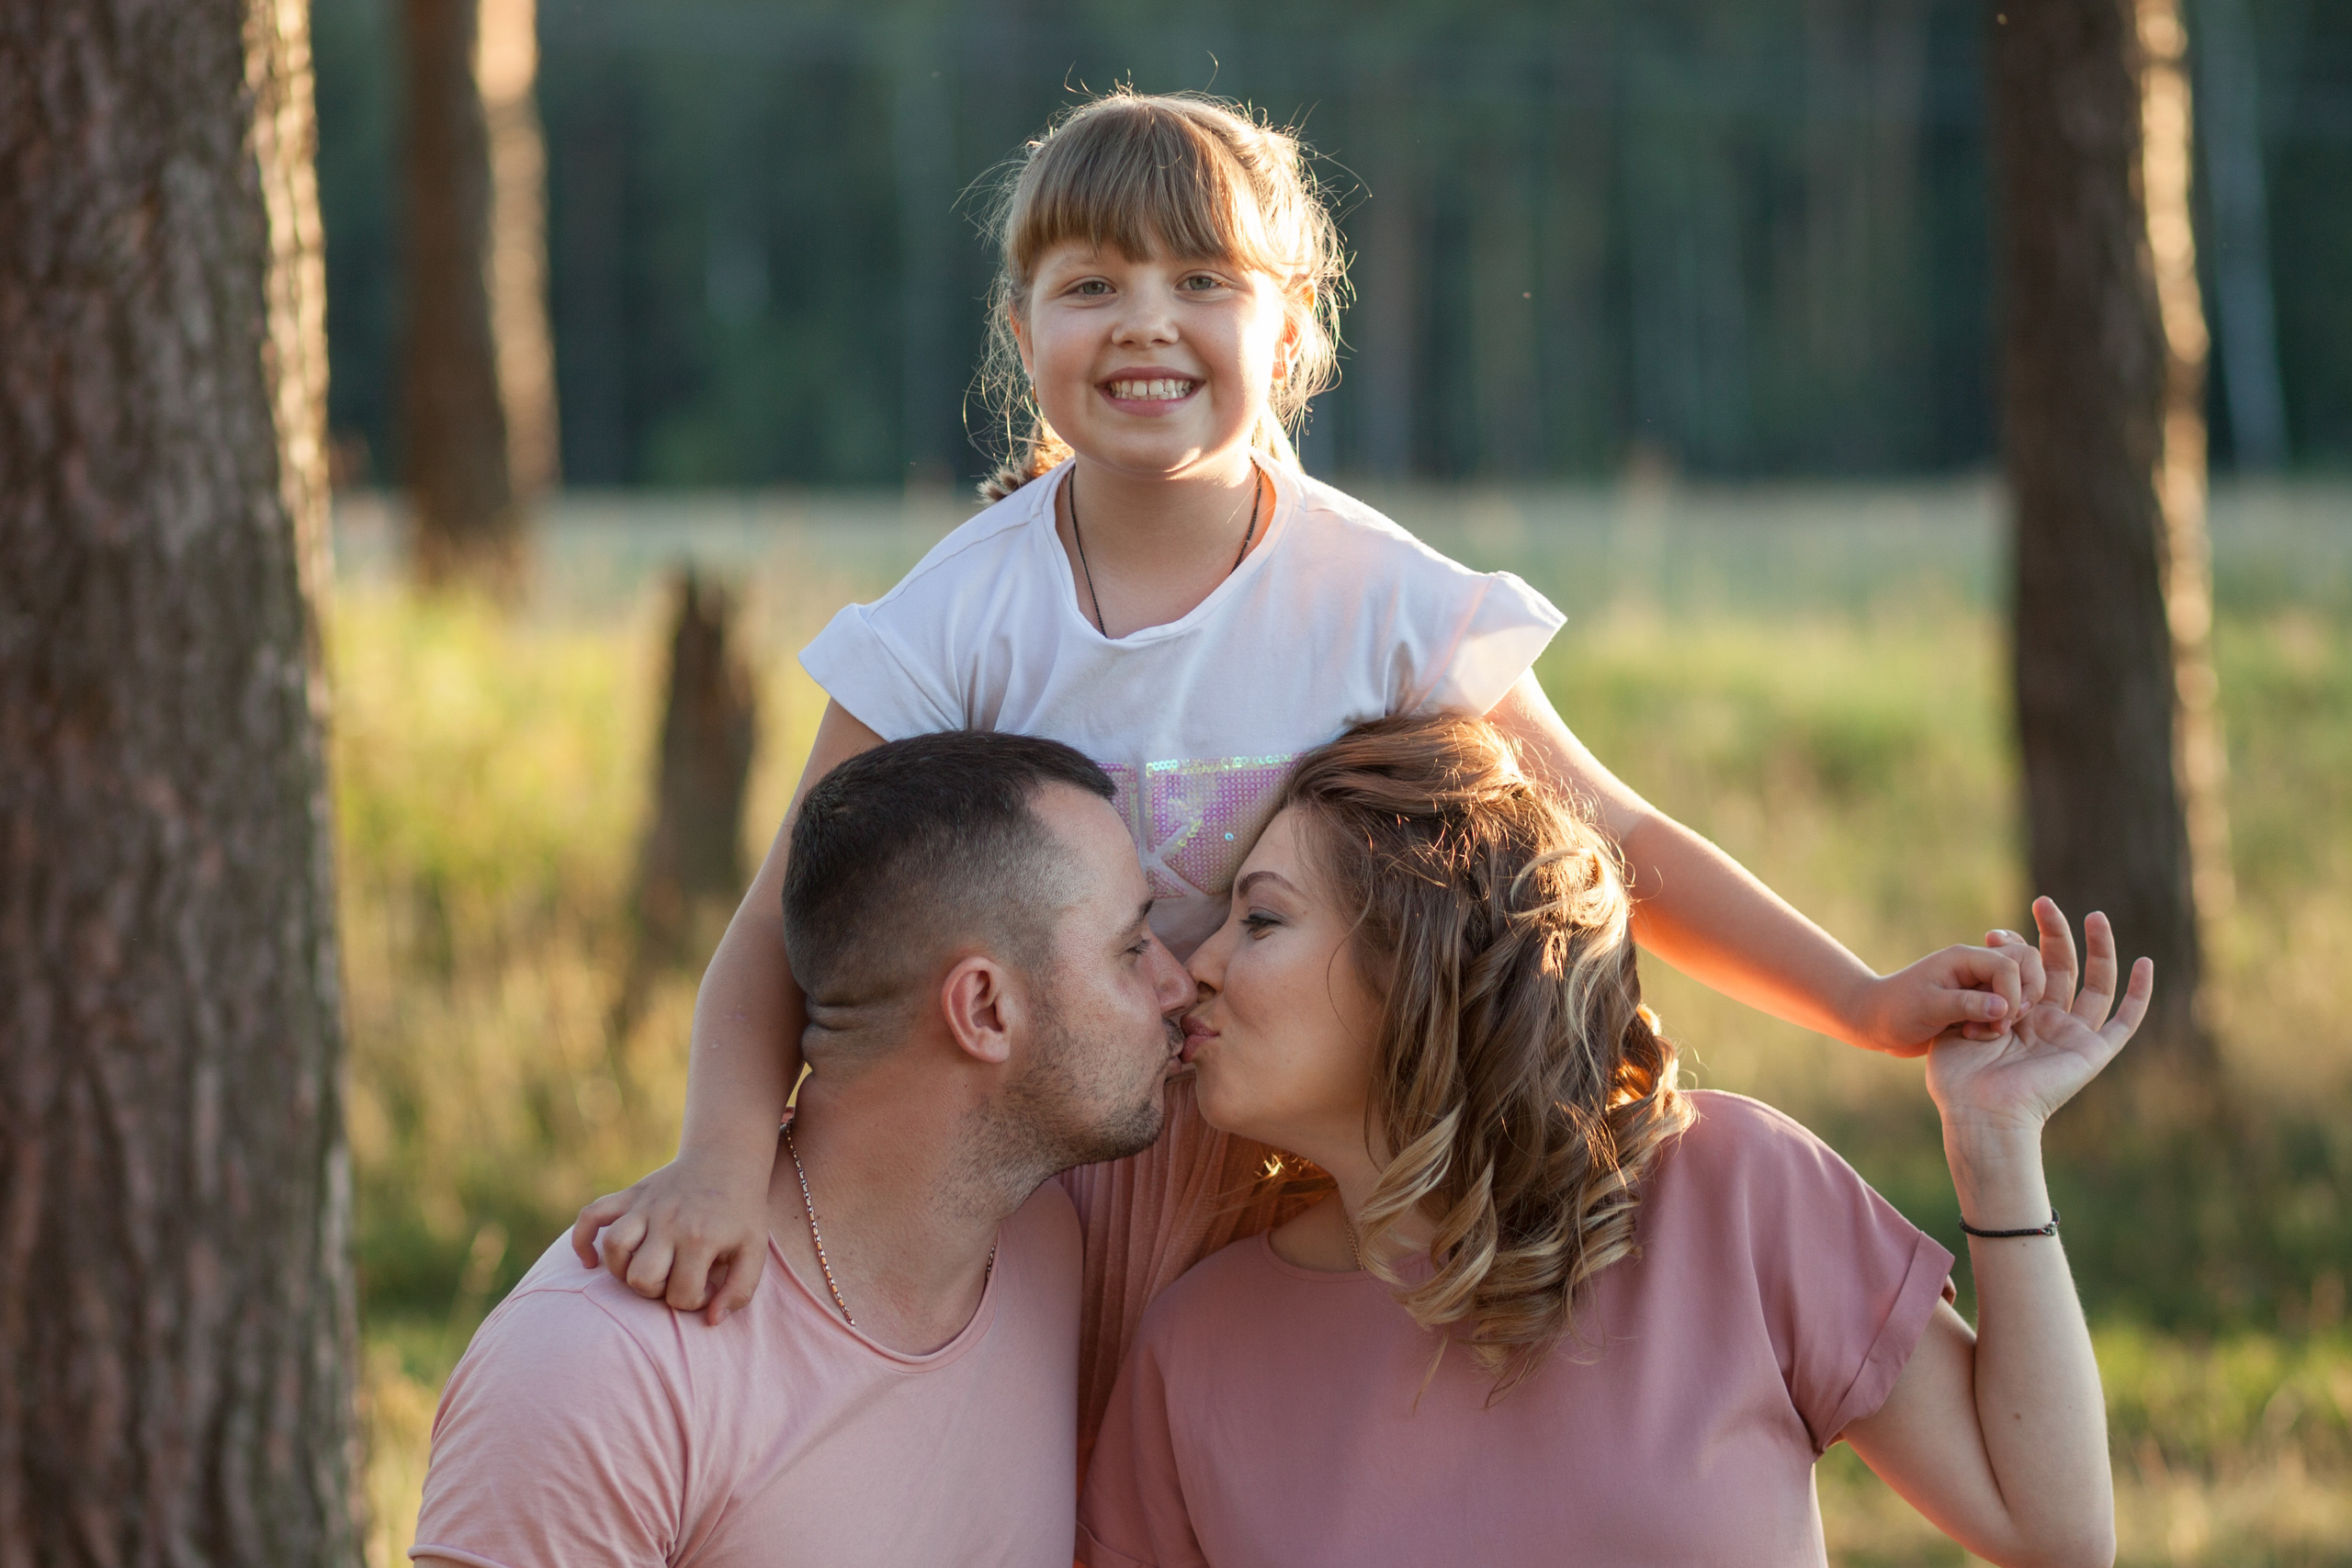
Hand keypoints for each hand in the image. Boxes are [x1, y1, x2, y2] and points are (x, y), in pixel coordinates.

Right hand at [570, 1152, 772, 1324]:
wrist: (726, 1159)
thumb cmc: (741, 1212)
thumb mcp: (755, 1250)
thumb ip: (740, 1290)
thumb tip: (711, 1321)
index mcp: (700, 1238)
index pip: (680, 1295)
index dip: (693, 1301)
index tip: (704, 1287)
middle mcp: (667, 1222)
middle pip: (640, 1279)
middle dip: (656, 1290)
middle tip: (673, 1278)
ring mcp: (645, 1207)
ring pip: (614, 1249)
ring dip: (623, 1270)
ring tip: (642, 1268)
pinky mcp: (629, 1195)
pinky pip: (590, 1216)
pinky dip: (582, 1241)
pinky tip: (591, 1262)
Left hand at [1847, 941, 2042, 1057]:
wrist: (1876, 1022)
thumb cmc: (1896, 1011)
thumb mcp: (1928, 1008)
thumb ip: (1965, 1005)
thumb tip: (2004, 1007)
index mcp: (1965, 959)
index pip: (2010, 965)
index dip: (2014, 993)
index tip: (2001, 1021)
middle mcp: (1976, 967)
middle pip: (2025, 965)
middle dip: (2025, 996)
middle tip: (2003, 1025)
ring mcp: (1980, 985)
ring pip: (2021, 988)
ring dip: (2015, 1011)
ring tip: (1991, 1032)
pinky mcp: (1980, 1004)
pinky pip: (2008, 1007)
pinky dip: (2005, 1021)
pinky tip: (1982, 1036)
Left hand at [1925, 897, 2153, 1135]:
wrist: (1978, 1111)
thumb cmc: (1957, 1074)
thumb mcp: (1958, 1017)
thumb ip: (1973, 986)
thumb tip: (1989, 949)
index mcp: (2016, 1015)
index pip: (2026, 969)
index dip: (2015, 947)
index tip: (1994, 933)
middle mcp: (2047, 1023)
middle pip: (2061, 968)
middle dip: (2054, 933)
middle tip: (2043, 902)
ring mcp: (2072, 1036)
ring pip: (2097, 984)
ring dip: (2100, 949)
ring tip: (2096, 915)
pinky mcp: (2092, 1052)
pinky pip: (2124, 1022)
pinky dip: (2138, 993)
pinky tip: (2147, 963)